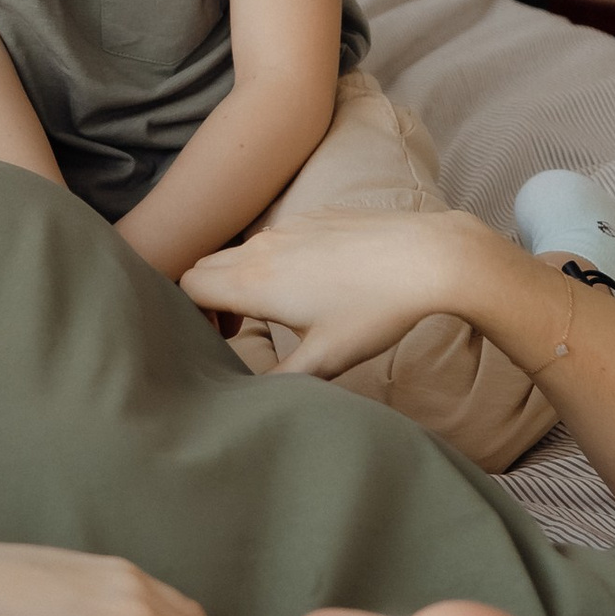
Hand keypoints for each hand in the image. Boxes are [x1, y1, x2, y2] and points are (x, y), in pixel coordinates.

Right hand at [180, 207, 493, 374]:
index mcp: (254, 282)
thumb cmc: (375, 311)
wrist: (427, 257)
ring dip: (240, 278)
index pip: (187, 288)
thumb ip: (280, 381)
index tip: (221, 339)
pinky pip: (277, 235)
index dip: (190, 316)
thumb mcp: (326, 359)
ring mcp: (290, 226)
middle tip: (237, 329)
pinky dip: (273, 259)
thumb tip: (251, 400)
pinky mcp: (317, 215)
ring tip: (276, 309)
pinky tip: (313, 282)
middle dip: (208, 298)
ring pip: (242, 250)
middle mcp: (262, 247)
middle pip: (205, 266)